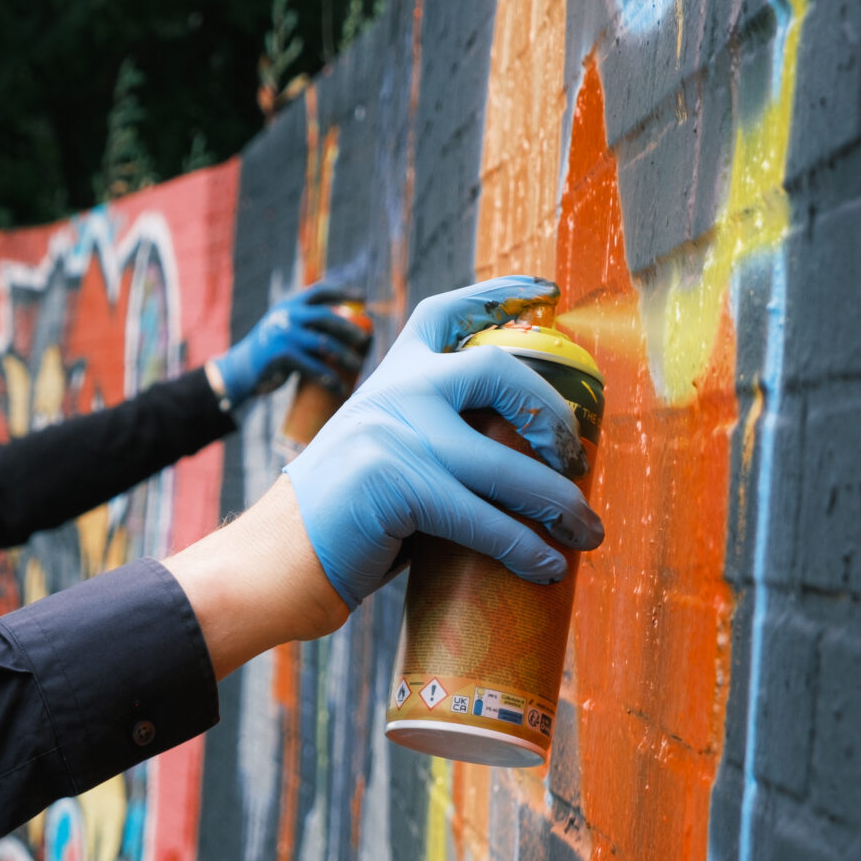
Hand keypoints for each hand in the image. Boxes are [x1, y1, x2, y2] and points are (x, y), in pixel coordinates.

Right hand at [208, 282, 373, 404]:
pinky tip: (341, 388)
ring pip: (324, 344)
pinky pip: (314, 368)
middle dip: (349, 328)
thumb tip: (348, 323)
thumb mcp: (285, 326)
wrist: (241, 368)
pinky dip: (330, 380)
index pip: (320, 291)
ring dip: (345, 356)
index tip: (363, 297)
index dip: (343, 291)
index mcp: (290, 304)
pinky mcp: (282, 357)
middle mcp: (287, 316)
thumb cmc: (271, 348)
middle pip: (326, 317)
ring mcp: (284, 335)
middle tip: (365, 339)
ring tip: (359, 366)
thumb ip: (308, 321)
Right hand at [281, 276, 601, 607]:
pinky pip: (485, 518)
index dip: (500, 294)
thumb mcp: (384, 449)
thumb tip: (523, 452)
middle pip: (498, 369)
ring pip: (506, 464)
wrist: (272, 561)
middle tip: (576, 459)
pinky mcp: (398, 485)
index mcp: (390, 375)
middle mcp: (394, 390)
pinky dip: (525, 547)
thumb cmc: (344, 517)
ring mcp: (395, 433)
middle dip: (553, 415)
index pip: (446, 312)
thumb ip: (435, 432)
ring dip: (560, 504)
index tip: (548, 293)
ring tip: (588, 534)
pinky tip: (547, 567)